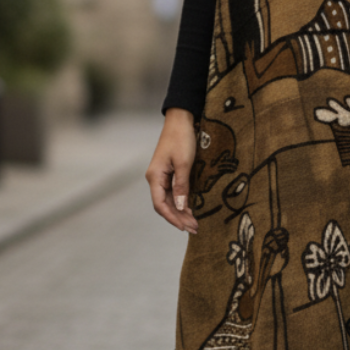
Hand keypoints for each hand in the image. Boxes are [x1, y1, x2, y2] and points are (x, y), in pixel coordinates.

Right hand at [146, 109, 198, 233]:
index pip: (160, 205)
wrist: (181, 120)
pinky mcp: (169, 173)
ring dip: (181, 212)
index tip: (185, 227)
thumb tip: (181, 207)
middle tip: (194, 228)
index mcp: (155, 177)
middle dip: (179, 218)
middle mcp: (155, 179)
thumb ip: (182, 186)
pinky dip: (182, 203)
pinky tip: (191, 209)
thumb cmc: (181, 139)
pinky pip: (174, 193)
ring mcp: (162, 176)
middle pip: (165, 205)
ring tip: (194, 223)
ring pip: (170, 200)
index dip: (172, 218)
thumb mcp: (184, 164)